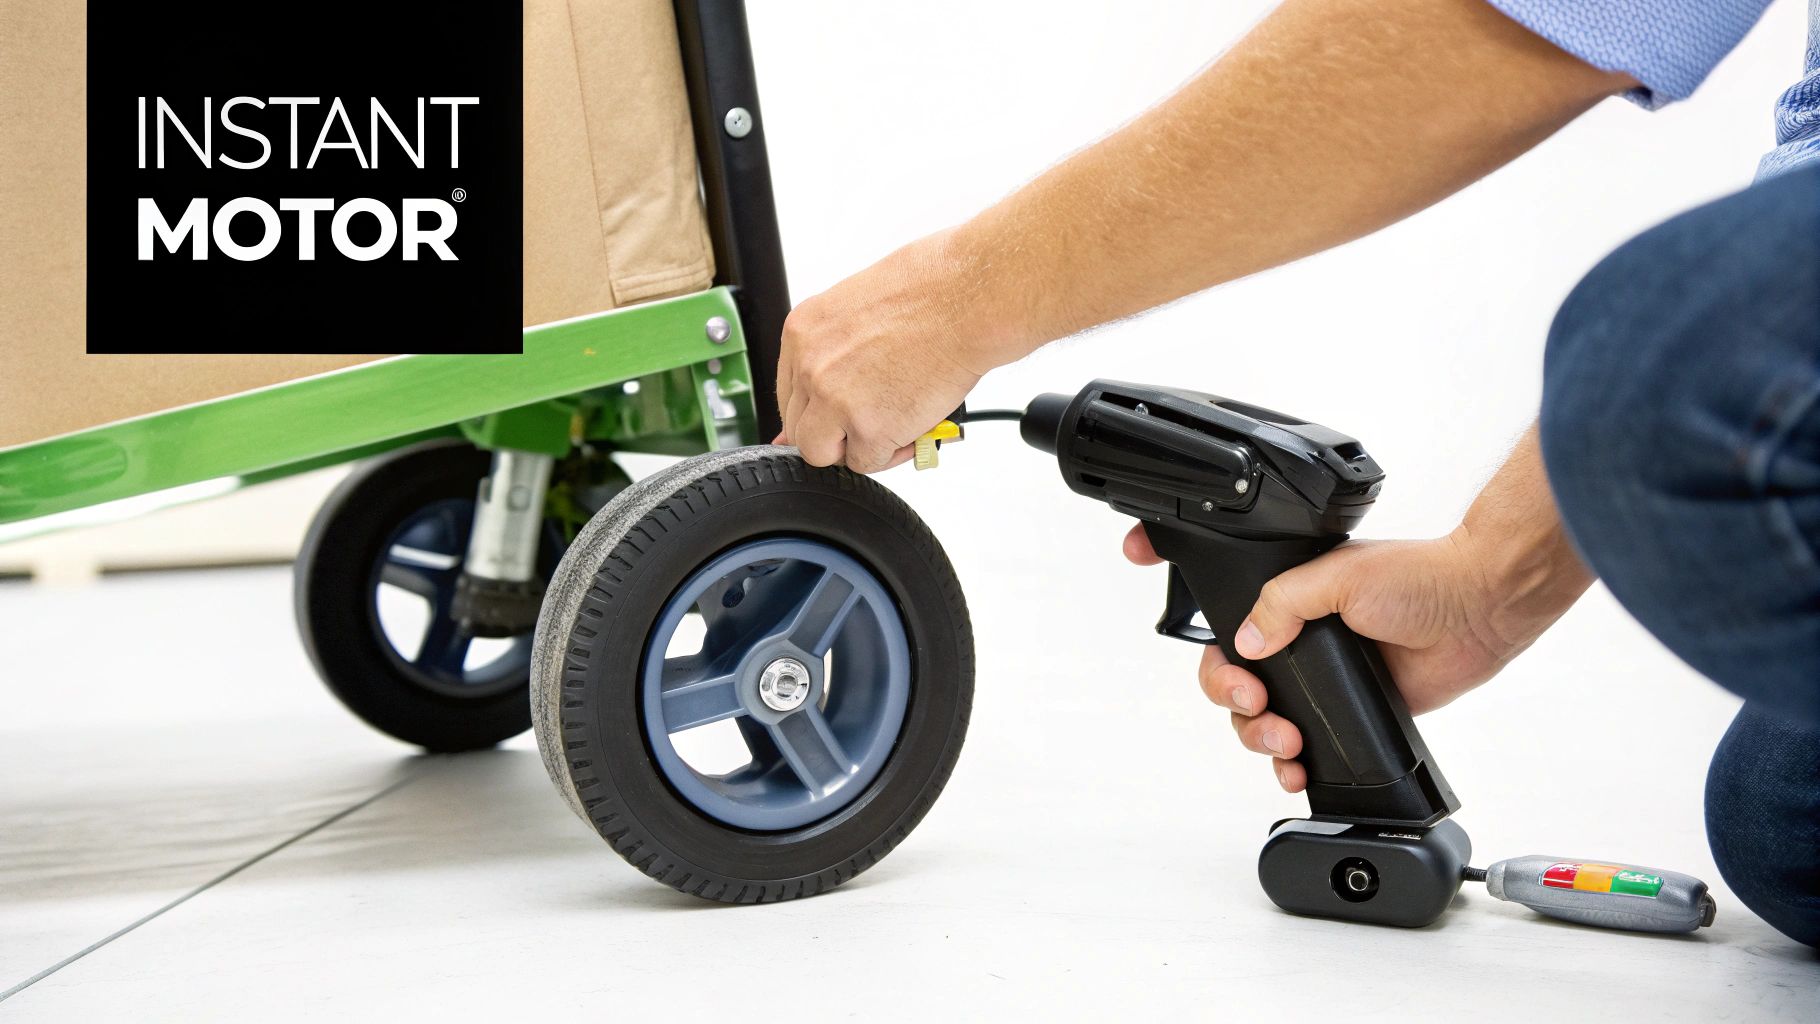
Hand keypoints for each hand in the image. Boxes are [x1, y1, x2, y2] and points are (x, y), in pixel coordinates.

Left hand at [776, 230, 1005, 472]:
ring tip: (895, 422)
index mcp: (804, 332)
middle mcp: (811, 366)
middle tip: (874, 419)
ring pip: (825, 454)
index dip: (818, 410)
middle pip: (802, 428)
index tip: (837, 415)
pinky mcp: (868, 429)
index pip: (790, 393)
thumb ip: (837, 349)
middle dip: (837, 432)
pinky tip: (914, 425)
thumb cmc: (932, 291)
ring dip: (859, 446)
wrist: (967, 299)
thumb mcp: (862, 309)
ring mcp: (834, 400)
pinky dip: (893, 453)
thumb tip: (829, 386)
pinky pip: (867, 463)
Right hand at [1124, 521, 1568, 791]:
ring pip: (1267, 723)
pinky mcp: (1353, 713)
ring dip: (1262, 739)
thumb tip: (1246, 642)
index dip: (1221, 665)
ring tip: (1287, 743)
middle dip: (1239, 708)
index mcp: (1290, 604)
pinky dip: (1295, 765)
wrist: (1479, 608)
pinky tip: (1297, 770)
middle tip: (1262, 710)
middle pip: (1239, 687)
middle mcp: (1301, 643)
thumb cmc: (1420, 577)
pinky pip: (1311, 748)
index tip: (1241, 682)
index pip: (1230, 637)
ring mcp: (1326, 681)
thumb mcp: (1338, 576)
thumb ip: (1282, 603)